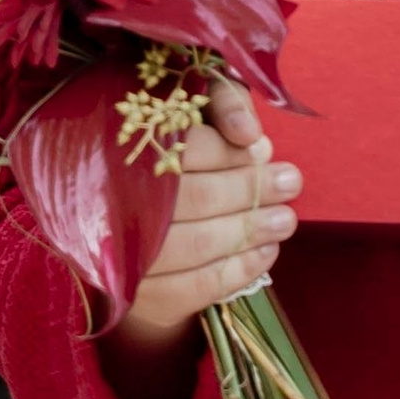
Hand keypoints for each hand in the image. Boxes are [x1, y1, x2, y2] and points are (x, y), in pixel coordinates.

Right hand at [117, 76, 301, 354]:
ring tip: (286, 219)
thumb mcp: (193, 111)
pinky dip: (236, 270)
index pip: (182, 150)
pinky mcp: (133, 294)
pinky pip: (192, 287)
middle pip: (194, 198)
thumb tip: (249, 134)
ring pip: (197, 245)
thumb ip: (223, 104)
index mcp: (119, 147)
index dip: (229, 153)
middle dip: (250, 191)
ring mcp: (118, 253)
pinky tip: (265, 253)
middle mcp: (109, 201)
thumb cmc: (167, 154)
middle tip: (290, 182)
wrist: (120, 218)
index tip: (265, 151)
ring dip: (250, 231)